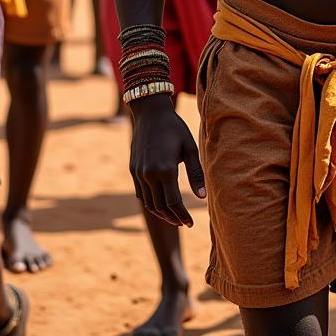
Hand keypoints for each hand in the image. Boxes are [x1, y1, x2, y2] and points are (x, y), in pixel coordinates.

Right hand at [130, 94, 205, 226]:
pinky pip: (141, 193)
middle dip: (173, 218)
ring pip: (149, 203)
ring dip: (161, 213)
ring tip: (174, 217)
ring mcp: (138, 173)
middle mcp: (149, 174)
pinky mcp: (133, 170)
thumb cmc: (175, 128)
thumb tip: (202, 197)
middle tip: (184, 223)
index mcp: (165, 170)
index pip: (174, 203)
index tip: (190, 223)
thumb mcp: (190, 148)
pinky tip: (161, 203)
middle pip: (160, 207)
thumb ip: (196, 174)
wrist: (150, 112)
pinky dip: (151, 202)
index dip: (182, 216)